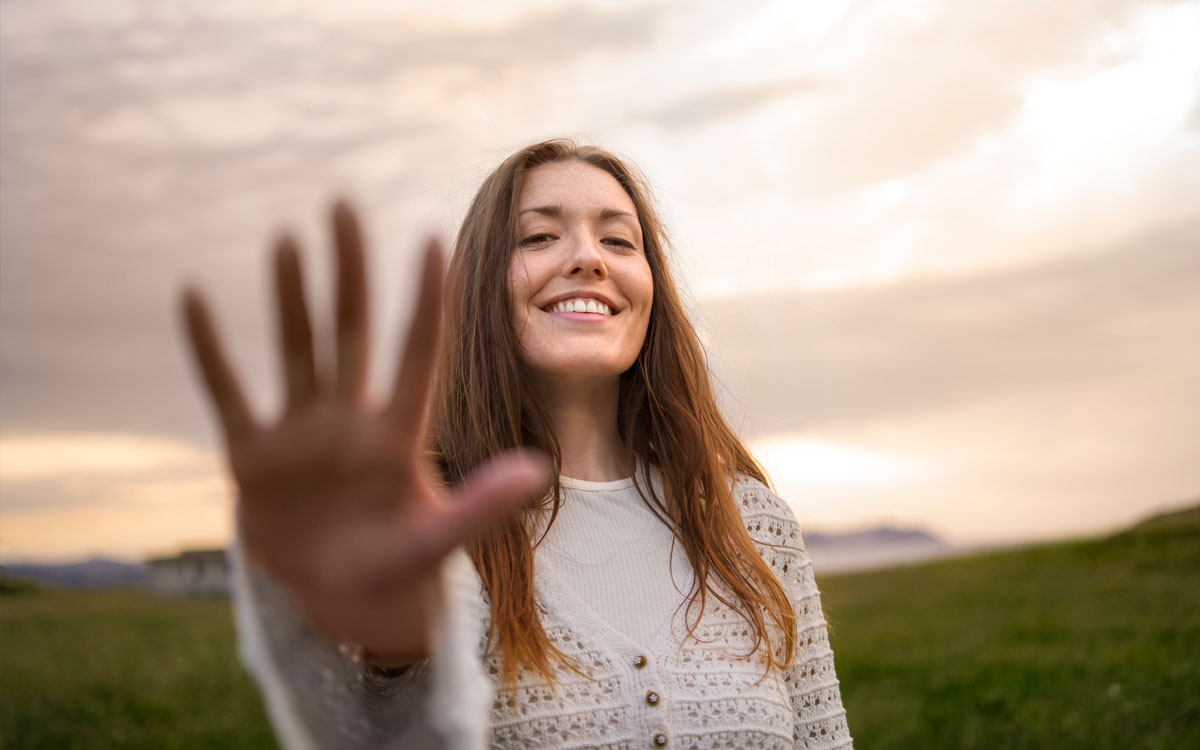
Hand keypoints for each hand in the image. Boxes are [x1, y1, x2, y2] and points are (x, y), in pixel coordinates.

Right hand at [180, 201, 548, 663]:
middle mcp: (349, 418)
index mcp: (398, 433)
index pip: (418, 352)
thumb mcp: (438, 540)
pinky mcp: (252, 455)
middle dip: (348, 271)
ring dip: (289, 295)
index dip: (425, 300)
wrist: (341, 599)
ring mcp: (300, 432)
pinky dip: (210, 349)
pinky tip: (194, 296)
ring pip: (295, 348)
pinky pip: (228, 391)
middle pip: (349, 330)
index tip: (433, 240)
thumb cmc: (398, 567)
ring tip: (287, 237)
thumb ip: (481, 505)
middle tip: (342, 206)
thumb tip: (539, 469)